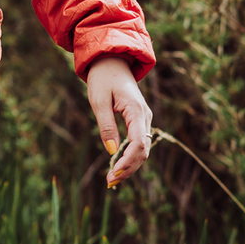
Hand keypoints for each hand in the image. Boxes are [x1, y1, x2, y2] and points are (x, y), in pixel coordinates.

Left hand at [85, 56, 152, 186]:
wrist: (112, 61)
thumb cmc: (103, 78)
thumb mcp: (98, 101)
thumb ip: (106, 126)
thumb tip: (111, 151)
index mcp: (136, 110)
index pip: (138, 143)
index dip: (127, 161)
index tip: (113, 173)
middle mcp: (145, 116)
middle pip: (143, 150)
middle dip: (129, 168)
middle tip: (110, 182)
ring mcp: (144, 118)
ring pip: (143, 149)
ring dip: (130, 165)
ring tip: (112, 178)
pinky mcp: (140, 120)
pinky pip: (139, 142)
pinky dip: (130, 156)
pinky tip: (118, 166)